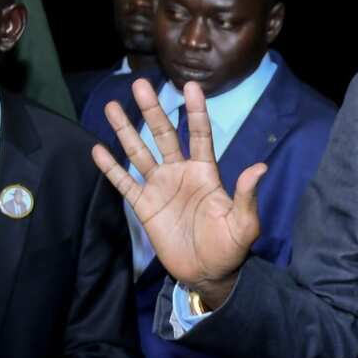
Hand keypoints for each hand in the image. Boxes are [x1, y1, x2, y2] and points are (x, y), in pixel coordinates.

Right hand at [92, 79, 265, 303]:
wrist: (207, 274)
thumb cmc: (230, 248)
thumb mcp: (243, 224)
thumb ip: (246, 195)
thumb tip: (260, 168)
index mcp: (206, 172)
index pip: (200, 135)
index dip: (196, 112)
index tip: (191, 87)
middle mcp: (181, 173)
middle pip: (164, 135)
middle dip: (153, 110)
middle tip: (140, 83)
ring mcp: (160, 187)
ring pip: (140, 152)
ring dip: (126, 130)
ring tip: (112, 106)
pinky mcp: (144, 206)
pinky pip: (125, 183)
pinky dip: (111, 168)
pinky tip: (97, 150)